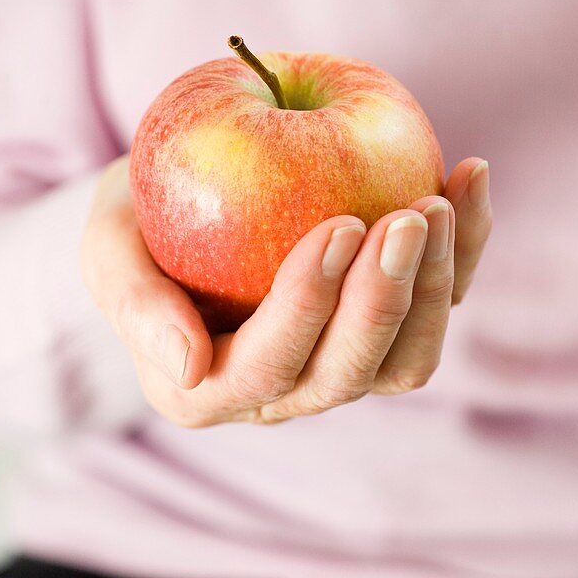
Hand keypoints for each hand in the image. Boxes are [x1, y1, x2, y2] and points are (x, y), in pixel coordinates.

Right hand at [81, 154, 490, 427]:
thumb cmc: (139, 224)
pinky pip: (436, 310)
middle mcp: (281, 395)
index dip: (310, 305)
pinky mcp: (386, 331)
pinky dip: (464, 253)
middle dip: (386, 301)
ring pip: (405, 363)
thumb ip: (132, 304)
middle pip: (348, 374)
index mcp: (208, 390)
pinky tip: (469, 182)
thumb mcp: (108, 248)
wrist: (185, 206)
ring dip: (437, 288)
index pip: (269, 365)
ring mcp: (339, 368)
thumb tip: (188, 366)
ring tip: (441, 202)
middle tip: (410, 214)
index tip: (341, 224)